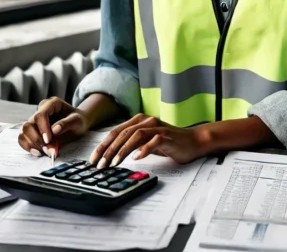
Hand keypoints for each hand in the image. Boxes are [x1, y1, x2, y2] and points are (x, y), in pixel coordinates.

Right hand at [18, 97, 89, 156]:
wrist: (77, 123)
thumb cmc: (78, 120)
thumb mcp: (77, 121)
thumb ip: (66, 124)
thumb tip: (54, 130)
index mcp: (52, 104)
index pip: (40, 115)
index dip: (42, 128)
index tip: (48, 141)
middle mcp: (40, 111)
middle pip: (28, 125)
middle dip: (36, 139)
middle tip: (48, 149)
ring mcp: (35, 121)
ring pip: (24, 132)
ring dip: (32, 144)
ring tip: (45, 151)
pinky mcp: (33, 131)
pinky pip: (24, 139)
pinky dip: (29, 147)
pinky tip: (38, 152)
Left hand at [89, 114, 206, 167]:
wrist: (193, 142)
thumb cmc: (168, 143)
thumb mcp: (146, 143)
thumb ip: (131, 145)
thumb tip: (111, 156)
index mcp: (139, 121)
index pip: (116, 132)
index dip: (103, 146)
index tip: (94, 160)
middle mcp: (146, 121)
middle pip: (123, 133)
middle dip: (109, 150)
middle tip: (101, 164)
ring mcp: (157, 127)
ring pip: (135, 135)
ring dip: (123, 149)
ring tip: (115, 163)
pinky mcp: (167, 135)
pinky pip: (153, 141)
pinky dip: (144, 149)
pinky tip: (136, 158)